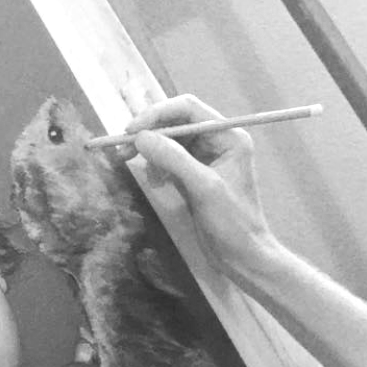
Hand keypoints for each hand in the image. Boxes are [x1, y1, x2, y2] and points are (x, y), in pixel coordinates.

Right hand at [122, 94, 280, 280]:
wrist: (243, 257)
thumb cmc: (232, 222)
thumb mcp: (203, 187)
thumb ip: (173, 158)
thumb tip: (140, 137)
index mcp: (229, 135)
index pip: (188, 109)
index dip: (157, 114)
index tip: (130, 130)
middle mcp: (218, 141)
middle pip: (176, 122)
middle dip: (149, 133)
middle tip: (122, 149)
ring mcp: (206, 158)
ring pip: (169, 141)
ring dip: (151, 152)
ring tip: (134, 166)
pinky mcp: (194, 175)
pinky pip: (169, 160)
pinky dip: (157, 167)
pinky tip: (156, 184)